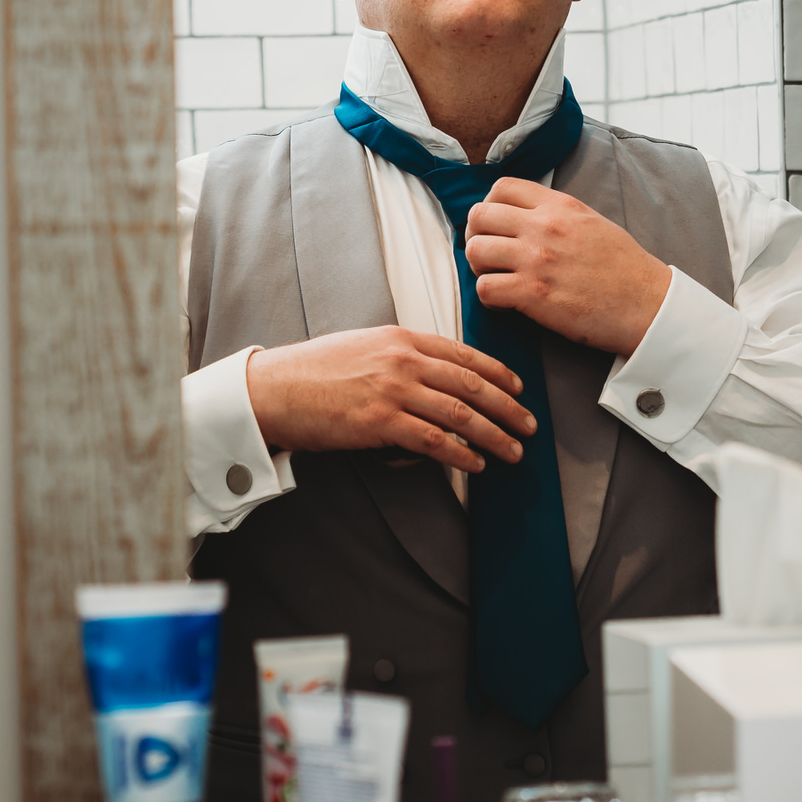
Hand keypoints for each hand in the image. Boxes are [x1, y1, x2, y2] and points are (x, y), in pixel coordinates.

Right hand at [244, 327, 534, 473]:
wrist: (273, 388)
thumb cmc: (312, 371)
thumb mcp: (363, 346)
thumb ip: (400, 356)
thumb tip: (431, 375)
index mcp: (402, 338)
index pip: (463, 354)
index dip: (497, 373)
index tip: (518, 388)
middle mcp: (403, 360)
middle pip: (471, 385)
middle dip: (507, 407)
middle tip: (529, 424)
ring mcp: (393, 390)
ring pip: (460, 414)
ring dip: (494, 434)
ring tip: (513, 450)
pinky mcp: (380, 422)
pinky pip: (433, 440)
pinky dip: (460, 454)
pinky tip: (476, 463)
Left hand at [463, 180, 672, 356]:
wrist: (646, 303)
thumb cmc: (625, 268)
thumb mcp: (592, 222)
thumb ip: (557, 213)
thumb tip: (524, 216)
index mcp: (559, 205)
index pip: (502, 187)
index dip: (489, 206)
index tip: (494, 224)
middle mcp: (543, 226)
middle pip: (479, 216)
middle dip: (475, 235)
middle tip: (487, 253)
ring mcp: (536, 259)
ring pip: (475, 251)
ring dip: (479, 267)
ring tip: (496, 277)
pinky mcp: (532, 293)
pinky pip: (484, 288)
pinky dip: (488, 297)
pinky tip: (505, 301)